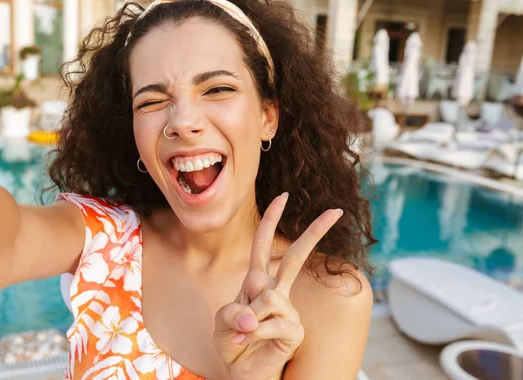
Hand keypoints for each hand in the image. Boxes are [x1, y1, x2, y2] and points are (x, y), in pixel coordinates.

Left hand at [213, 193, 342, 379]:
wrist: (241, 373)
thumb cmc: (233, 344)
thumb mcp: (222, 324)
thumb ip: (231, 312)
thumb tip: (254, 310)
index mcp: (257, 282)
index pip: (263, 245)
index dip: (271, 220)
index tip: (283, 196)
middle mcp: (276, 292)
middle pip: (295, 257)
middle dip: (315, 232)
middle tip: (336, 210)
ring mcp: (288, 310)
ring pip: (269, 297)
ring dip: (247, 317)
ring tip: (241, 333)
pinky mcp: (294, 330)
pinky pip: (270, 323)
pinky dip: (252, 333)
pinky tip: (250, 342)